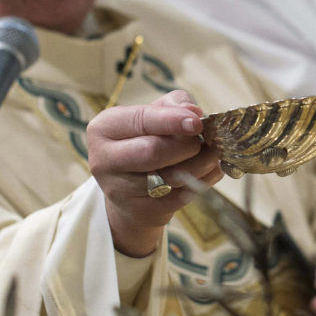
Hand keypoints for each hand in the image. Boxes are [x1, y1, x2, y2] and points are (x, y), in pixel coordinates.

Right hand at [86, 90, 222, 256]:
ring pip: (171, 176)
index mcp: (104, 128)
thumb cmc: (146, 139)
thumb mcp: (155, 112)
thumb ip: (174, 104)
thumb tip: (193, 112)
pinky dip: (202, 181)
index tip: (197, 122)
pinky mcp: (140, 211)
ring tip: (212, 153)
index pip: (141, 120)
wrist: (132, 188)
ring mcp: (119, 190)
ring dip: (201, 163)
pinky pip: (180, 196)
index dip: (172, 121)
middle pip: (152, 152)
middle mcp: (104, 160)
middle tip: (205, 140)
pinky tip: (207, 171)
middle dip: (187, 145)